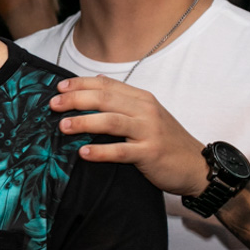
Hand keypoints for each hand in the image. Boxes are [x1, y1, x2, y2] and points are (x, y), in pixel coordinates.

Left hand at [49, 76, 208, 195]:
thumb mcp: (147, 115)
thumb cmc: (165, 140)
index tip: (59, 88)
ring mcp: (149, 131)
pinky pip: (121, 151)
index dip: (81, 84)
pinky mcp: (150, 153)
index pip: (106, 85)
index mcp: (142, 98)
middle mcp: (145, 110)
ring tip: (63, 126)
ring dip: (83, 122)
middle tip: (53, 105)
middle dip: (75, 100)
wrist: (195, 166)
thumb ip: (122, 101)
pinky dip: (100, 151)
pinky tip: (83, 153)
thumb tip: (94, 84)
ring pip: (110, 121)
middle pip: (104, 99)